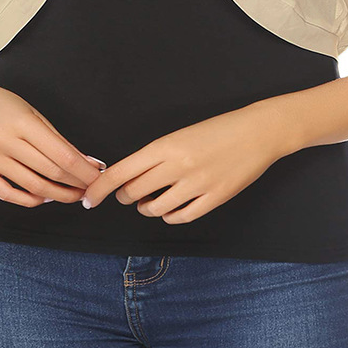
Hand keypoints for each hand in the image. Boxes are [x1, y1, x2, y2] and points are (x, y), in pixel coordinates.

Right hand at [0, 77, 106, 207]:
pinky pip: (7, 193)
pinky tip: (45, 197)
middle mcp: (3, 140)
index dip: (83, 170)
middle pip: (49, 171)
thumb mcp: (33, 114)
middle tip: (91, 189)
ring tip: (73, 195)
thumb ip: (58, 139)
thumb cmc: (4, 105)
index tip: (99, 177)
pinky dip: (29, 200)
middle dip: (75, 183)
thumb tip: (87, 162)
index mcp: (22, 122)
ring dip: (57, 195)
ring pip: (31, 186)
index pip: (61, 154)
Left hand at [81, 102, 285, 223]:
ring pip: (155, 209)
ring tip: (151, 200)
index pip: (121, 172)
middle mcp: (177, 166)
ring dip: (147, 208)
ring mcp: (196, 185)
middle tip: (128, 194)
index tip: (89, 199)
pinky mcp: (214, 199)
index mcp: (165, 146)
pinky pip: (180, 217)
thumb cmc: (217, 130)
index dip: (100, 189)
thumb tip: (129, 178)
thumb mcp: (181, 135)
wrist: (257, 132)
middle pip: (133, 192)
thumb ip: (155, 156)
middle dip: (124, 197)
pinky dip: (169, 216)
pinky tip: (170, 208)